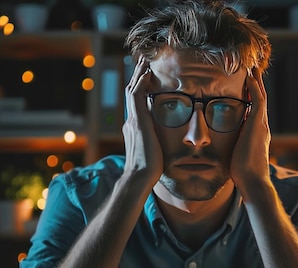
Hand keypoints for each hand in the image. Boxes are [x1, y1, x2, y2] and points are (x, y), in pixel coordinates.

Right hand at [122, 58, 162, 184]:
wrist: (140, 176)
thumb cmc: (150, 169)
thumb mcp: (155, 150)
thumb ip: (157, 141)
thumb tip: (166, 140)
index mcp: (135, 127)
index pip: (136, 102)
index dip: (140, 88)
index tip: (147, 76)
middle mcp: (131, 121)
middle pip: (132, 92)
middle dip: (137, 76)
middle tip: (144, 62)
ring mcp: (133, 120)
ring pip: (132, 90)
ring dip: (139, 74)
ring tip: (145, 61)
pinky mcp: (137, 121)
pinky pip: (136, 96)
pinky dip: (141, 83)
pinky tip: (147, 73)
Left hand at [230, 67, 271, 189]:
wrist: (252, 181)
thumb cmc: (242, 173)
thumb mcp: (235, 154)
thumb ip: (233, 146)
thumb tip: (223, 145)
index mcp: (256, 133)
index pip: (254, 110)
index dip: (251, 97)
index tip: (245, 86)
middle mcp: (262, 127)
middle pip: (260, 100)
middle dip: (256, 85)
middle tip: (252, 70)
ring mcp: (262, 125)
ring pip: (261, 97)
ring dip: (257, 82)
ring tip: (252, 68)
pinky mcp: (258, 125)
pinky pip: (258, 101)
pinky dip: (254, 88)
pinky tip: (250, 77)